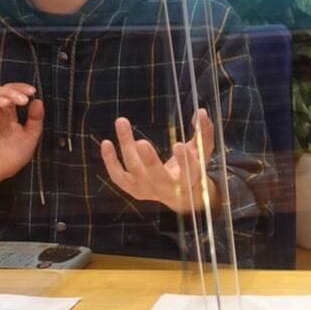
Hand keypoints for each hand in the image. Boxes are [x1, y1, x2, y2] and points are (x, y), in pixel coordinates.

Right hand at [0, 83, 43, 188]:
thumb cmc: (14, 154)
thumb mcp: (30, 137)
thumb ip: (35, 120)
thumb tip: (38, 100)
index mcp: (7, 113)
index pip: (10, 92)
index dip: (19, 88)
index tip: (32, 91)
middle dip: (9, 92)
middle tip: (22, 100)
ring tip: (7, 103)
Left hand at [99, 109, 214, 214]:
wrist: (181, 198)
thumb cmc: (192, 169)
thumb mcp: (202, 152)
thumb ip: (204, 133)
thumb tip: (201, 111)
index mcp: (189, 179)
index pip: (189, 172)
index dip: (184, 160)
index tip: (178, 145)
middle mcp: (168, 188)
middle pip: (157, 176)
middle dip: (149, 160)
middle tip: (142, 142)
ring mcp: (149, 190)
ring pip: (135, 170)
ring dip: (126, 146)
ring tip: (122, 122)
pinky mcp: (133, 190)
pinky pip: (118, 177)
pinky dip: (110, 161)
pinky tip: (106, 143)